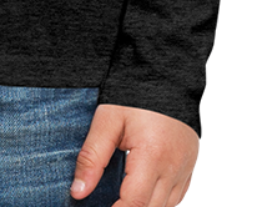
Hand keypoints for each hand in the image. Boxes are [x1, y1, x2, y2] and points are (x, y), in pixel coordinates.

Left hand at [70, 103, 198, 206]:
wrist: (165, 73)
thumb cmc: (133, 93)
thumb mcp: (107, 119)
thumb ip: (92, 157)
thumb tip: (77, 192)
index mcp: (152, 156)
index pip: (134, 204)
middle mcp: (174, 168)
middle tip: (105, 204)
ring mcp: (186, 170)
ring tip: (120, 200)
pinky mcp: (190, 167)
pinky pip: (176, 199)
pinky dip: (158, 204)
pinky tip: (141, 196)